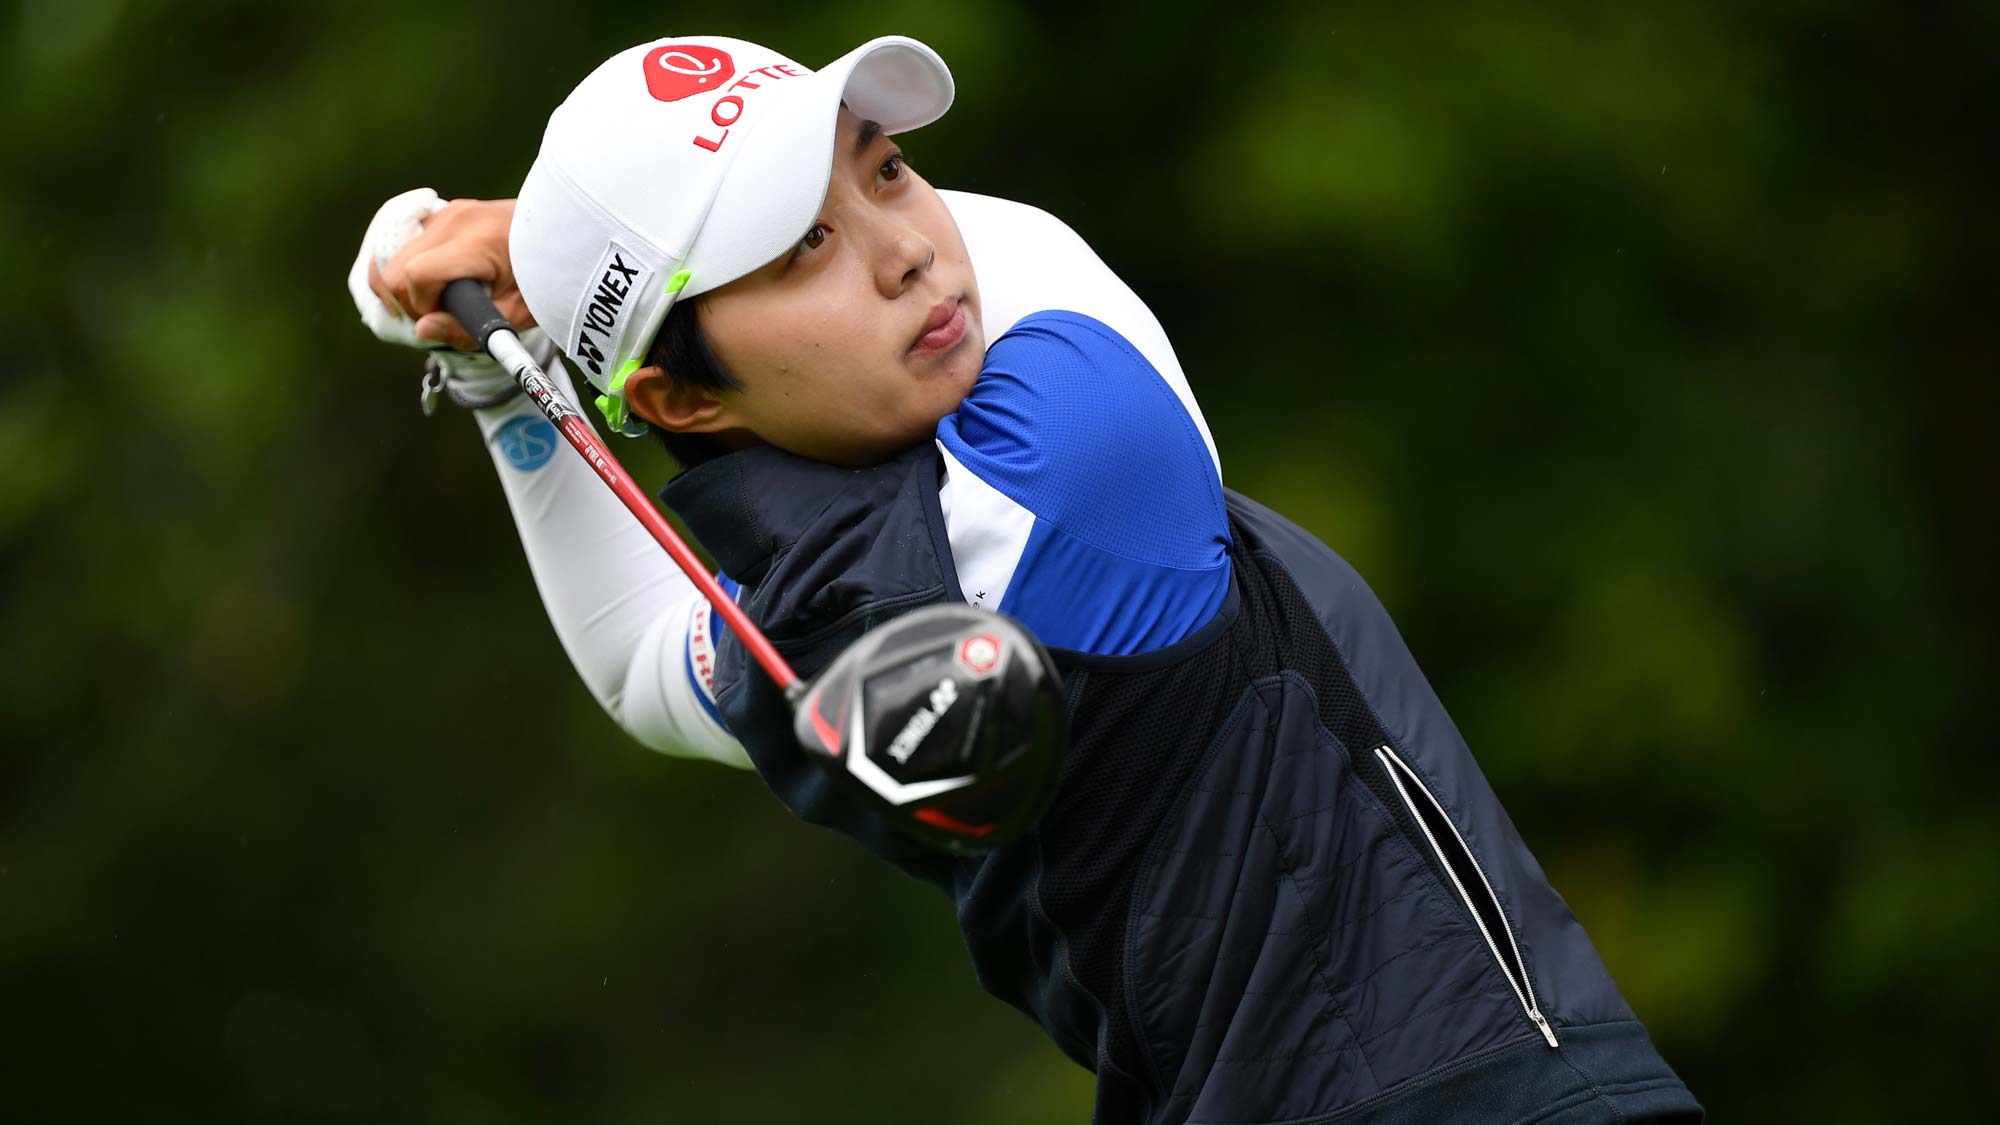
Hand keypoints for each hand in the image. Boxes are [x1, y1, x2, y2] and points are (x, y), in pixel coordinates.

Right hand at [351, 191, 530, 352]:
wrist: (569, 237)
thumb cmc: (547, 278)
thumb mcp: (516, 313)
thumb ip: (467, 328)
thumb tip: (422, 330)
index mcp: (477, 242)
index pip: (417, 276)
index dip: (423, 307)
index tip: (446, 321)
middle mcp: (456, 220)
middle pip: (396, 266)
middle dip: (410, 300)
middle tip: (442, 316)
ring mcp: (450, 211)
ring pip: (397, 255)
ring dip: (408, 284)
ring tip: (441, 302)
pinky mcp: (449, 212)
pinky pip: (413, 243)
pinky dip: (415, 266)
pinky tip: (437, 284)